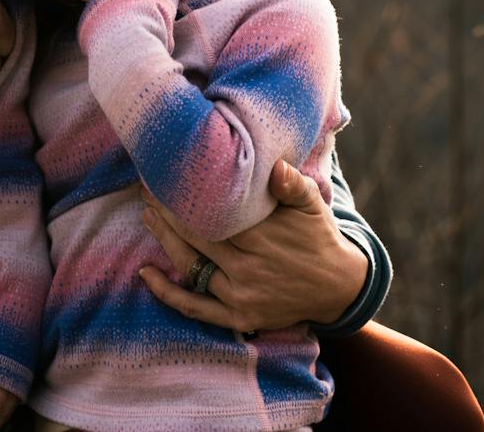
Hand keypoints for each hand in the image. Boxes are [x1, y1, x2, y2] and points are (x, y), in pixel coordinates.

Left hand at [137, 160, 367, 332]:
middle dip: (167, 212)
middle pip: (195, 236)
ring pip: (190, 266)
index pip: (213, 213)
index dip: (186, 195)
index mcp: (263, 236)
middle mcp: (248, 267)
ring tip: (147, 215)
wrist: (338, 286)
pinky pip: (195, 307)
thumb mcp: (312, 204)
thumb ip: (293, 184)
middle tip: (147, 189)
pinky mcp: (238, 317)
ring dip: (163, 240)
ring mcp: (240, 295)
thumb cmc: (318, 236)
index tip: (166, 175)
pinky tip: (145, 273)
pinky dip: (167, 293)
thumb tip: (275, 166)